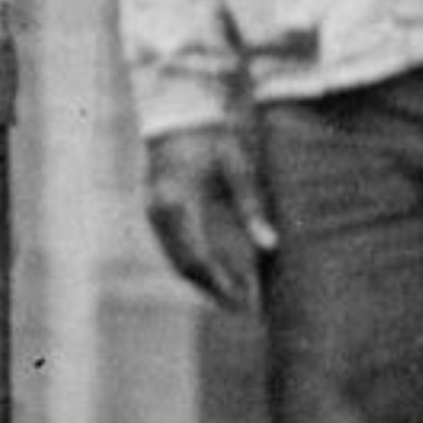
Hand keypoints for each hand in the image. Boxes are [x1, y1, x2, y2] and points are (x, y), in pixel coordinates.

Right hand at [141, 123, 276, 310]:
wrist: (181, 114)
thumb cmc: (214, 139)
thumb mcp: (238, 170)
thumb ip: (252, 208)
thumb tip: (270, 246)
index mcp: (178, 203)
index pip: (199, 259)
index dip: (223, 285)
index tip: (247, 302)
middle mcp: (158, 213)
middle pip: (185, 266)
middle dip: (214, 289)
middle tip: (243, 308)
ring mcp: (152, 212)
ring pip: (175, 259)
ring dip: (203, 280)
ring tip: (234, 294)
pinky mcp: (153, 210)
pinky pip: (171, 248)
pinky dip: (193, 264)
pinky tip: (216, 271)